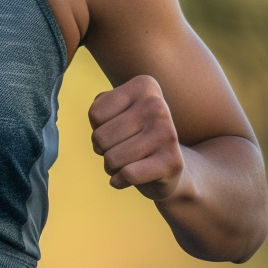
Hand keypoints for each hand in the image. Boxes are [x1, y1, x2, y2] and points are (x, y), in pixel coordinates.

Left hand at [88, 75, 184, 199]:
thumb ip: (100, 104)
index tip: (116, 130)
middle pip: (101, 137)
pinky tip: (129, 178)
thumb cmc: (134, 135)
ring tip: (126, 162)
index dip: (98, 128)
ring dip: (111, 166)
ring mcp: (167, 133)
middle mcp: (157, 105)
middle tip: (121, 149)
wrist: (168, 166)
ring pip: (112, 158)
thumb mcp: (116, 110)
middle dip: (103, 150)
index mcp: (144, 86)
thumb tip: (98, 120)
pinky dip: (119, 181)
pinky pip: (127, 174)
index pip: (96, 114)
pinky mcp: (172, 162)